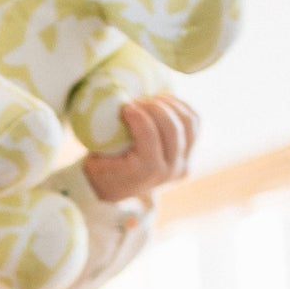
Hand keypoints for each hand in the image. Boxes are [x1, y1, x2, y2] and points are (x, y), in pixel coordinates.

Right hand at [82, 94, 199, 204]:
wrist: (112, 189)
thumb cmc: (99, 171)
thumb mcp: (96, 159)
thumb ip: (108, 138)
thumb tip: (122, 105)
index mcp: (146, 172)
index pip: (150, 136)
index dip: (139, 116)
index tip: (126, 106)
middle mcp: (170, 170)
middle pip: (172, 128)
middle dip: (154, 107)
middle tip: (137, 101)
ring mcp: (182, 162)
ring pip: (187, 123)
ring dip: (169, 105)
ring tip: (150, 99)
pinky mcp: (188, 154)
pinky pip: (193, 123)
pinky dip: (180, 107)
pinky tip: (163, 102)